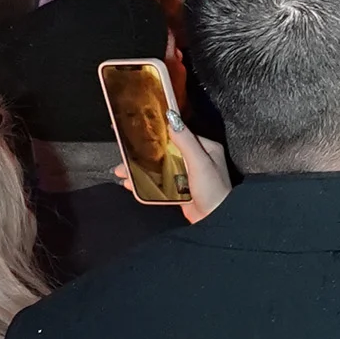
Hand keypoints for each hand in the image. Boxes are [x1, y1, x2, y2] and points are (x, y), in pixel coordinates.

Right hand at [115, 116, 231, 220]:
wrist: (217, 221)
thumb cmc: (215, 191)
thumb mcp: (200, 162)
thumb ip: (185, 141)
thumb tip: (172, 118)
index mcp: (205, 148)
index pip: (178, 134)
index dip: (158, 132)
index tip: (139, 131)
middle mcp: (196, 159)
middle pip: (165, 151)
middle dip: (144, 154)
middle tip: (125, 154)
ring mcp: (187, 175)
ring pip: (160, 167)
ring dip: (141, 168)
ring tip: (123, 171)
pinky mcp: (180, 190)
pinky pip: (160, 182)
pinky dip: (146, 181)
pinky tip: (132, 183)